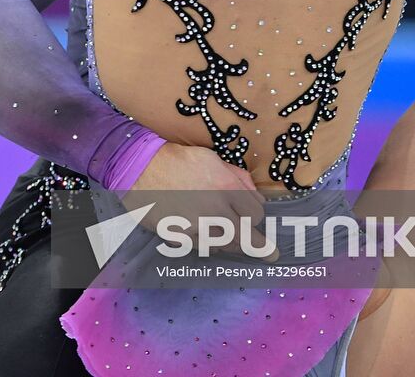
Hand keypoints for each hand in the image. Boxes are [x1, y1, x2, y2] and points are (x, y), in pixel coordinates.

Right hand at [124, 141, 276, 259]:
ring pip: (226, 247)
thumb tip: (257, 198)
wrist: (143, 170)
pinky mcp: (180, 239)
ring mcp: (197, 228)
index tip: (255, 218)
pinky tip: (209, 236)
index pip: (256, 214)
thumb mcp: (215, 159)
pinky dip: (211, 244)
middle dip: (258, 245)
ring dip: (233, 244)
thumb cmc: (181, 161)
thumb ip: (240, 178)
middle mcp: (215, 211)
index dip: (257, 216)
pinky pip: (204, 248)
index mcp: (226, 188)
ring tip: (238, 243)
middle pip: (245, 238)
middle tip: (271, 255)